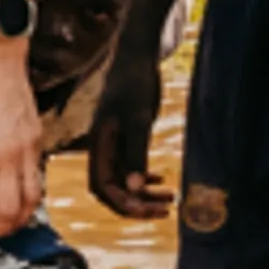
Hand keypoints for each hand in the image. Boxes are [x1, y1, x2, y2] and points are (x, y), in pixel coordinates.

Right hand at [85, 60, 170, 220]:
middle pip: (112, 191)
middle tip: (164, 210)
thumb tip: (134, 189)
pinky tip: (162, 179)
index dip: (123, 204)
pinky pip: (132, 168)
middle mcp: (104, 149)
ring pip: (124, 182)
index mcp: (99, 146)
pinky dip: (146, 179)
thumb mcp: (138, 120)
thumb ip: (136, 153)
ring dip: (144, 194)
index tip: (150, 209)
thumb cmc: (134, 84)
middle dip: (136, 205)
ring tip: (170, 199)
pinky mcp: (127, 138)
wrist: (136, 58)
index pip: (103, 188)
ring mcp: (115, 145)